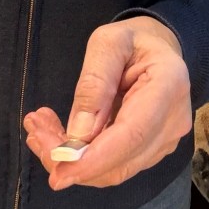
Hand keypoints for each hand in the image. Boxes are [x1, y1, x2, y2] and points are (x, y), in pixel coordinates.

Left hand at [23, 17, 191, 190]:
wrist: (157, 47)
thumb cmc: (132, 39)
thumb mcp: (108, 42)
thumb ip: (95, 81)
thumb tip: (78, 134)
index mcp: (168, 85)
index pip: (132, 134)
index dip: (94, 158)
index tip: (57, 169)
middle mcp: (174, 120)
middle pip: (121, 160)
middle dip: (72, 159)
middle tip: (35, 132)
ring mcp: (166, 140)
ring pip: (115, 169)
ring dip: (73, 160)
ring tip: (40, 129)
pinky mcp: (153, 151)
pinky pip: (115, 165)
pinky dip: (83, 159)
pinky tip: (59, 137)